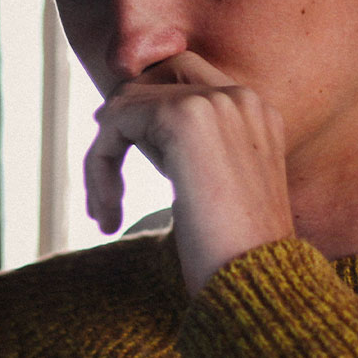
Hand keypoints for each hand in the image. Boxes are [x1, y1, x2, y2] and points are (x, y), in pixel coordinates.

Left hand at [84, 51, 295, 293]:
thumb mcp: (218, 186)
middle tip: (107, 188)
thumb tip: (116, 116)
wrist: (258, 282)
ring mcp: (214, 101)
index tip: (124, 156)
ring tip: (105, 211)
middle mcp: (240, 96)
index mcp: (256, 111)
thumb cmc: (235, 254)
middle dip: (119, 129)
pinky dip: (99, 166)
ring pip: (125, 104)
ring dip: (102, 158)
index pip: (184, 75)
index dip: (145, 111)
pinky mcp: (182, 116)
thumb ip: (188, 148)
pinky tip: (107, 214)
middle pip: (149, 82)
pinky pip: (114, 123)